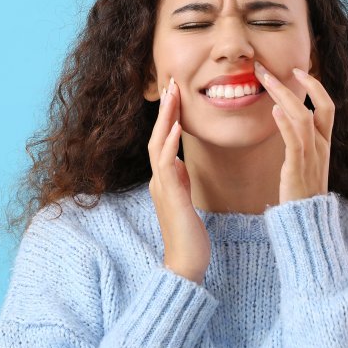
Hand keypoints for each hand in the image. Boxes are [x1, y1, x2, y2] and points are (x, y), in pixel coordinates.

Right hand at [147, 77, 210, 283]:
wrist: (186, 265)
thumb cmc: (189, 236)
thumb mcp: (185, 200)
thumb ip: (180, 180)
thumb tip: (178, 162)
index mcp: (164, 179)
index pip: (163, 140)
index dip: (169, 116)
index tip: (176, 93)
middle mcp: (159, 180)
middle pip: (157, 136)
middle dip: (165, 109)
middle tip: (172, 82)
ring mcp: (161, 188)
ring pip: (157, 145)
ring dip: (165, 118)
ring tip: (173, 94)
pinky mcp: (170, 197)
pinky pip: (166, 166)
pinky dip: (169, 144)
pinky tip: (176, 128)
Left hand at [254, 61, 334, 203]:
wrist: (307, 222)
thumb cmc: (301, 194)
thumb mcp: (305, 164)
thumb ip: (299, 143)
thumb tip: (285, 122)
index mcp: (325, 144)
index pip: (327, 106)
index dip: (315, 86)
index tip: (297, 70)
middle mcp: (322, 146)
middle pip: (317, 106)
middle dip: (295, 83)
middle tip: (267, 68)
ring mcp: (312, 157)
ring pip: (303, 118)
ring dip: (284, 96)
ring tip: (265, 80)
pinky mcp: (298, 168)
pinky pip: (295, 141)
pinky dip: (285, 123)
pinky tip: (273, 109)